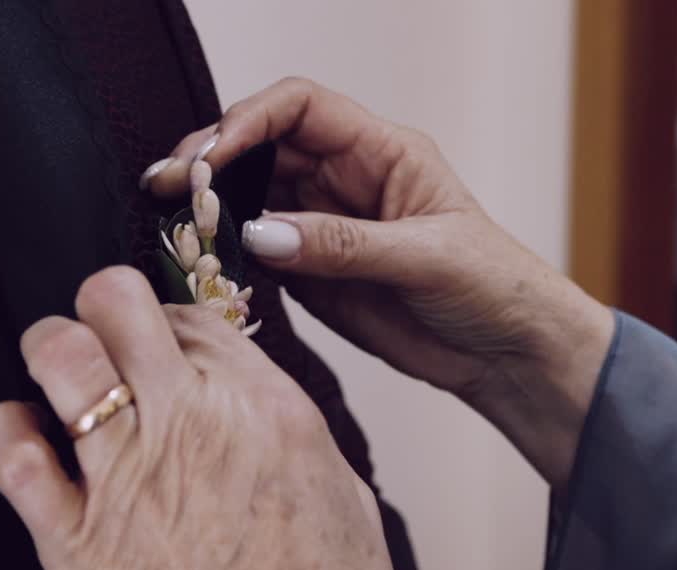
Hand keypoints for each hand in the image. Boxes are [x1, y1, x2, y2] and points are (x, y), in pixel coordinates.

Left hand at [0, 267, 403, 569]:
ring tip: (53, 366)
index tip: (158, 343)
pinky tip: (22, 436)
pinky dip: (6, 431)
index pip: (192, 316)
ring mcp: (127, 479)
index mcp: (266, 412)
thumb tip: (242, 398)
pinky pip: (13, 454)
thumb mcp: (341, 496)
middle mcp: (192, 428)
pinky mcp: (75, 540)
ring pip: (58, 355)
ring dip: (49, 348)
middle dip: (102, 307)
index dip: (166, 320)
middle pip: (116, 304)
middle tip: (101, 332)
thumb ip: (284, 431)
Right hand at [143, 78, 613, 491]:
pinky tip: (201, 260)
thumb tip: (263, 233)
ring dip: (210, 207)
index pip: (299, 108)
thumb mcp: (427, 258)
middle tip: (166, 187)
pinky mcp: (311, 273)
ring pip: (249, 198)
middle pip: (261, 148)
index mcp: (381, 152)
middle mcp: (345, 180)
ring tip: (171, 223)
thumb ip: (343, 244)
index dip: (249, 121)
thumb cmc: (496, 289)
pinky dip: (225, 254)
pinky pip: (255, 252)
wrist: (509, 355)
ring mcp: (322, 226)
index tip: (211, 155)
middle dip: (211, 160)